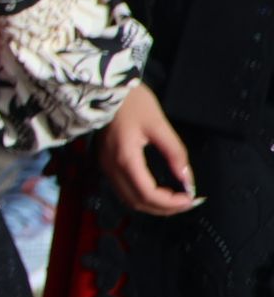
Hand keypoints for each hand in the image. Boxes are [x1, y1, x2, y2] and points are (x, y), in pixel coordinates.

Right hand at [96, 82, 200, 215]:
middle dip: (164, 208)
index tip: (190, 198)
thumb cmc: (131, 101)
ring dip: (153, 204)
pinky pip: (124, 189)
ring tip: (175, 199)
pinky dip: (143, 196)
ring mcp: (106, 166)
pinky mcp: (106, 162)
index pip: (148, 194)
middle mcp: (111, 167)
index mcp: (125, 158)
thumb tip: (187, 178)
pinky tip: (158, 190)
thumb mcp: (158, 124)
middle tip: (186, 202)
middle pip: (137, 202)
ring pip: (129, 199)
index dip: (171, 202)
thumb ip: (175, 153)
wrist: (106, 88)